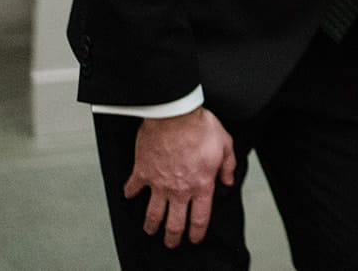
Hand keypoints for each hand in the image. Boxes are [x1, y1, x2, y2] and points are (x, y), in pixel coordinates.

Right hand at [123, 108, 236, 247]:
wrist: (174, 115)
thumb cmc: (199, 127)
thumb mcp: (225, 144)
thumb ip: (228, 166)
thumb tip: (228, 180)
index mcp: (201, 184)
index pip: (200, 218)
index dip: (197, 232)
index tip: (194, 238)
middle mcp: (179, 190)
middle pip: (174, 223)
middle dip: (173, 237)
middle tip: (171, 243)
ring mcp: (158, 184)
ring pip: (153, 214)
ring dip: (151, 225)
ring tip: (150, 230)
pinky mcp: (142, 173)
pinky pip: (133, 189)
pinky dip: (130, 193)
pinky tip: (129, 195)